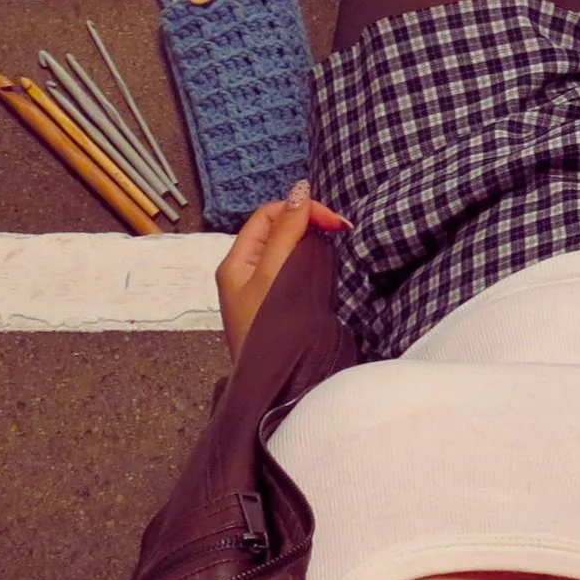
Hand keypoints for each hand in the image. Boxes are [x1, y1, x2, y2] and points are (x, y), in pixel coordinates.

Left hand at [217, 182, 348, 359]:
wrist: (275, 388)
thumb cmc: (268, 334)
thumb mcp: (274, 276)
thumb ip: (286, 233)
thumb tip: (300, 190)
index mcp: (236, 263)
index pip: (268, 216)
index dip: (300, 210)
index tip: (334, 222)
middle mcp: (247, 274)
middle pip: (278, 230)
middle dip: (309, 225)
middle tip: (342, 232)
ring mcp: (264, 290)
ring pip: (290, 251)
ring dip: (314, 245)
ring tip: (337, 249)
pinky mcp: (281, 305)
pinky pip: (296, 272)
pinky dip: (314, 265)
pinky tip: (329, 271)